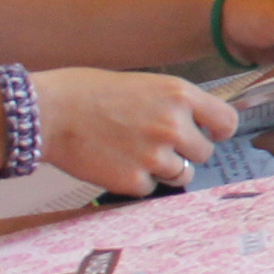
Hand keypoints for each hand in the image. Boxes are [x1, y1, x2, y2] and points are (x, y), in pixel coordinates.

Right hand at [34, 69, 237, 193]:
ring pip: (182, 174)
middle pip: (205, 153)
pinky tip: (117, 164)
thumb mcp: (146, 85)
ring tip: (135, 153)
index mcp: (180, 95)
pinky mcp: (132, 181)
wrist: (47, 112)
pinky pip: (151, 188)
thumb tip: (200, 123)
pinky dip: (137, 182)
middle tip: (157, 143)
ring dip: (165, 169)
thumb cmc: (90, 93)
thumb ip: (176, 104)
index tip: (208, 133)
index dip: (217, 130)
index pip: (227, 122)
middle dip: (186, 151)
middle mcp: (174, 126)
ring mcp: (155, 156)